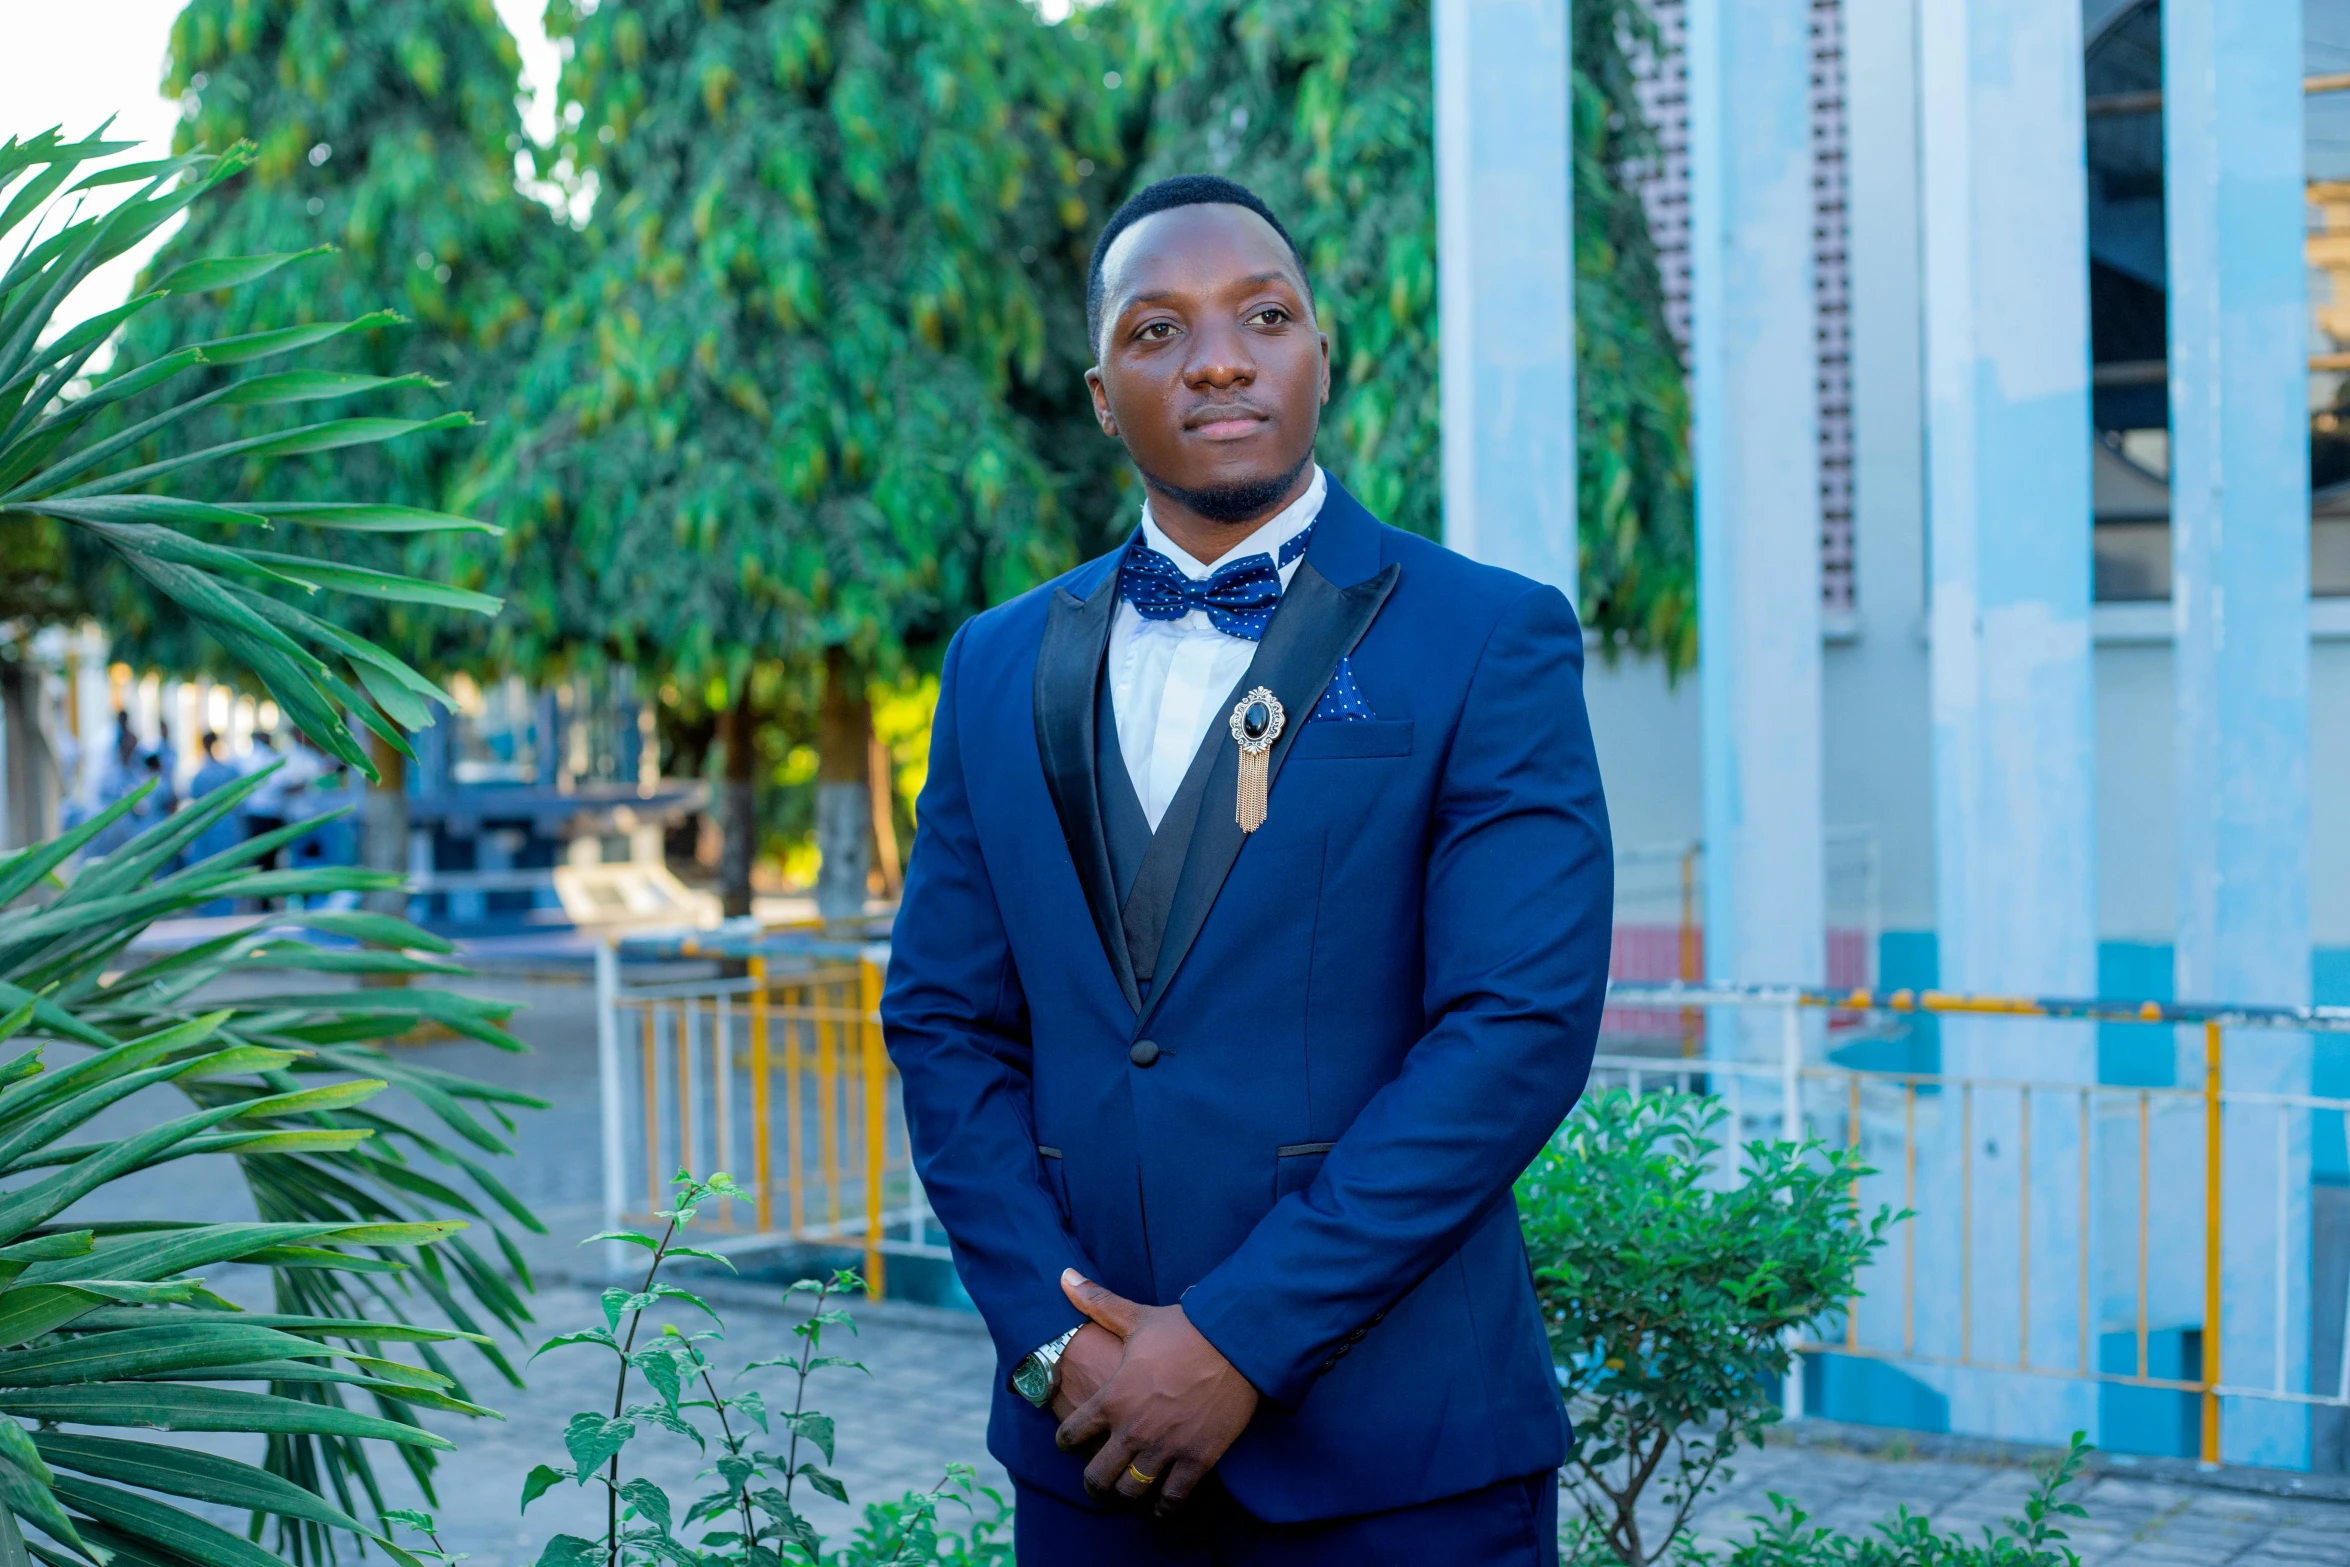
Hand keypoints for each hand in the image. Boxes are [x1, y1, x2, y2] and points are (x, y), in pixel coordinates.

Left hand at [1053, 1268, 1258, 1515]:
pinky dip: (1165, 1507)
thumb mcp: (1134, 1317)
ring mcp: (1165, 1448)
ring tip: (1127, 1491)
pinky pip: (1174, 1498)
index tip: (1068, 1443)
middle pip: (1098, 1477)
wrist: (1235, 1341)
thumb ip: (1095, 1303)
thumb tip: (1063, 1276)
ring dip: (1127, 1493)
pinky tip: (1162, 1506)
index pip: (1071, 1434)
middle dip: (1093, 1482)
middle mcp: (1133, 1430)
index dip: (1065, 1441)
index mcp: (1112, 1398)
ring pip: (1132, 1491)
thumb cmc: (1183, 1327)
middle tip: (1095, 1482)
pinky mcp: (1198, 1459)